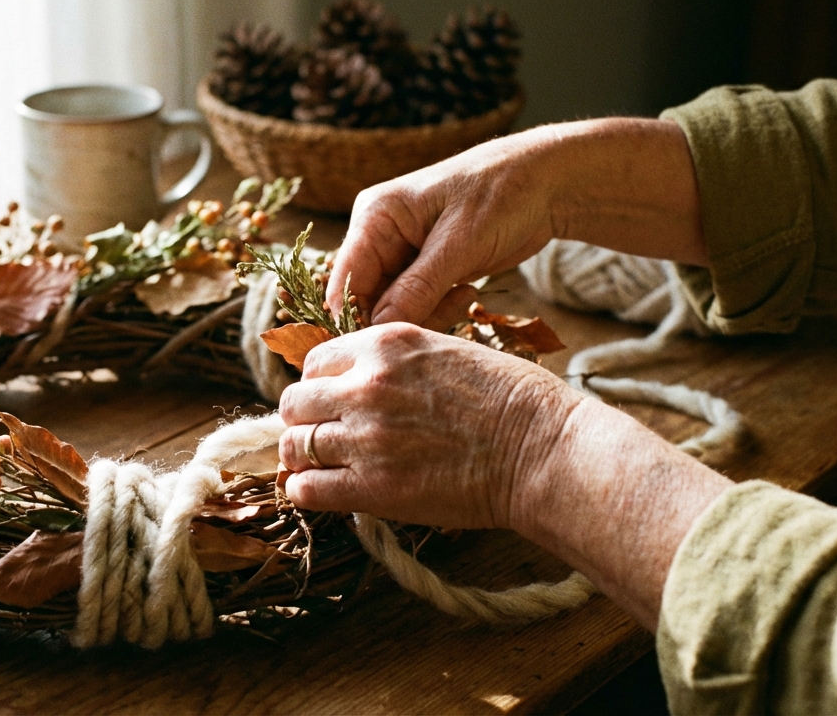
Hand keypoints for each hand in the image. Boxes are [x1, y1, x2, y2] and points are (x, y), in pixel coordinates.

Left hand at [276, 323, 583, 529]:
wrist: (541, 449)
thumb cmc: (512, 401)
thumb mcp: (447, 352)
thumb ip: (396, 363)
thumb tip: (360, 383)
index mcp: (386, 344)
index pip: (316, 362)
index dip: (320, 386)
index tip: (331, 403)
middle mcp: (366, 385)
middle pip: (294, 401)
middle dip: (303, 419)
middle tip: (321, 436)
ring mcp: (366, 436)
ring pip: (294, 445)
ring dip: (301, 456)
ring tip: (319, 466)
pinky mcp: (372, 486)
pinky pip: (306, 489)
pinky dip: (305, 490)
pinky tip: (321, 491)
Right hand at [330, 133, 557, 326]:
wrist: (544, 183)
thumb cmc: (501, 195)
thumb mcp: (459, 243)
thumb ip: (417, 288)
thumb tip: (378, 329)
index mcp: (374, 217)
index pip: (344, 280)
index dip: (356, 318)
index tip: (389, 344)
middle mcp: (379, 237)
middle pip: (366, 300)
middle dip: (402, 318)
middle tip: (448, 310)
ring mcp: (400, 255)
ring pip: (393, 309)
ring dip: (427, 314)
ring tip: (465, 293)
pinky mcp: (423, 270)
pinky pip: (417, 306)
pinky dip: (440, 309)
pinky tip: (467, 291)